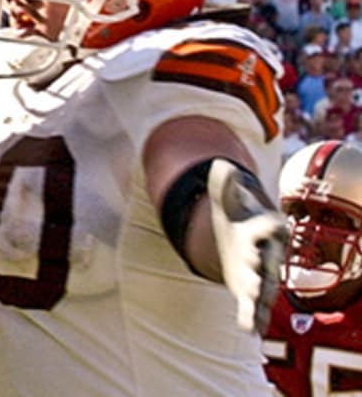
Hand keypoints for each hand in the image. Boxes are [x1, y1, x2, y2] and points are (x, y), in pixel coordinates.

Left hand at [208, 160, 287, 332]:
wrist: (239, 237)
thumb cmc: (236, 215)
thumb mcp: (226, 197)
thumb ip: (224, 183)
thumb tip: (220, 165)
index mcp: (261, 228)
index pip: (269, 226)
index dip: (270, 225)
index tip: (275, 223)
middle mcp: (265, 253)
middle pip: (269, 262)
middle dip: (263, 270)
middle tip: (260, 278)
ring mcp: (259, 273)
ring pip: (264, 287)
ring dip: (260, 297)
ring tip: (255, 305)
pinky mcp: (249, 290)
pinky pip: (252, 306)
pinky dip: (252, 317)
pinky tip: (250, 329)